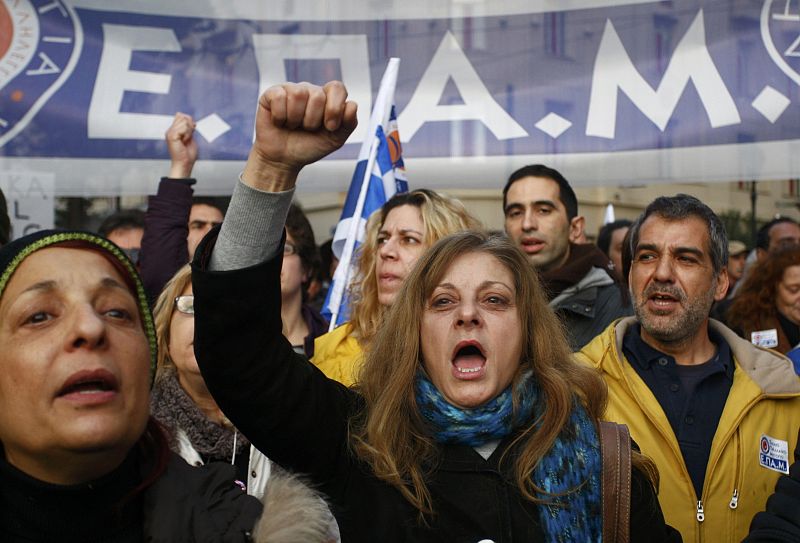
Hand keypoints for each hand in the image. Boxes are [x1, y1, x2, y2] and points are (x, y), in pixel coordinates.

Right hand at [166, 112, 197, 177]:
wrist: (184, 163)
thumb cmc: (187, 154)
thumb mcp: (189, 136)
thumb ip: (187, 127)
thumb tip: (183, 115)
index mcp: (174, 130)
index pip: (181, 116)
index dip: (189, 122)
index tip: (192, 131)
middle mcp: (170, 130)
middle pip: (183, 117)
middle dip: (190, 127)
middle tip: (188, 138)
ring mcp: (170, 132)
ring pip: (184, 122)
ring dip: (189, 132)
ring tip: (185, 141)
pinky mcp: (171, 136)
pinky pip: (184, 128)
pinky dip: (188, 135)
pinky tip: (184, 141)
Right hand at [242, 81, 357, 191]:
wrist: (284, 159)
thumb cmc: (309, 146)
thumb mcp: (335, 139)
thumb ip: (349, 123)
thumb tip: (351, 105)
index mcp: (328, 98)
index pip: (337, 88)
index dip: (334, 108)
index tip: (329, 127)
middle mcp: (310, 91)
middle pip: (317, 95)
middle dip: (313, 120)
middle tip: (307, 129)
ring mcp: (291, 90)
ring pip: (298, 94)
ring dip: (296, 119)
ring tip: (293, 126)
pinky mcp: (272, 94)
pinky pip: (279, 97)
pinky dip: (280, 116)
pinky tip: (280, 122)